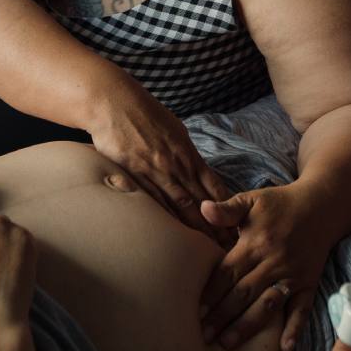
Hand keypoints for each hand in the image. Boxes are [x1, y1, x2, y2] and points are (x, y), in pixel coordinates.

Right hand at [88, 86, 232, 241]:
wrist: (114, 103)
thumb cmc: (145, 113)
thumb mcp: (175, 129)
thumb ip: (186, 152)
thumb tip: (196, 168)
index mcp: (188, 153)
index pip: (213, 185)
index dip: (226, 207)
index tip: (236, 224)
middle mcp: (175, 165)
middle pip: (201, 201)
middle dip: (216, 225)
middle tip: (228, 246)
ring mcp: (155, 171)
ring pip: (179, 206)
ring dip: (194, 228)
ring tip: (205, 247)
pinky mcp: (134, 175)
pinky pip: (153, 201)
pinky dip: (166, 219)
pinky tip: (173, 235)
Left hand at [197, 185, 328, 350]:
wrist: (322, 205)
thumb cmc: (281, 204)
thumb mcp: (252, 200)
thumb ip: (227, 208)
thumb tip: (203, 208)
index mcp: (255, 243)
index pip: (227, 273)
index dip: (211, 293)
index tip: (195, 312)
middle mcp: (273, 262)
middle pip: (243, 293)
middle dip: (222, 315)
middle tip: (203, 336)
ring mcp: (292, 275)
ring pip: (267, 305)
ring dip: (248, 326)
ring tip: (228, 343)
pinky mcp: (308, 284)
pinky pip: (302, 309)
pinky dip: (294, 329)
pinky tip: (283, 349)